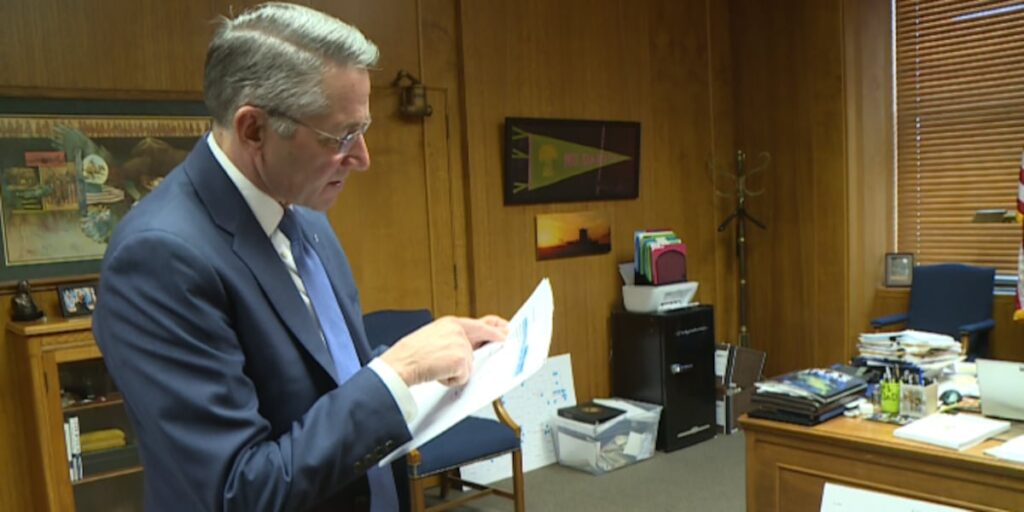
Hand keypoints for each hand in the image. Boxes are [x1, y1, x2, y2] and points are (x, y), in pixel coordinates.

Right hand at [379, 315, 508, 386]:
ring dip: (456, 371)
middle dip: (485, 349)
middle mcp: (457, 330)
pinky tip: (439, 373)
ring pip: (469, 364)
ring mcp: (461, 345)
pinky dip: (451, 380)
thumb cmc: (410, 354)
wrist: (401, 363)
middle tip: (490, 346)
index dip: (493, 328)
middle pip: (481, 343)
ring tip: (437, 367)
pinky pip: (463, 376)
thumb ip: (451, 339)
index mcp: (450, 323)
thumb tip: (466, 349)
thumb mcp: (432, 337)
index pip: (478, 323)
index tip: (504, 330)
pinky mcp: (461, 360)